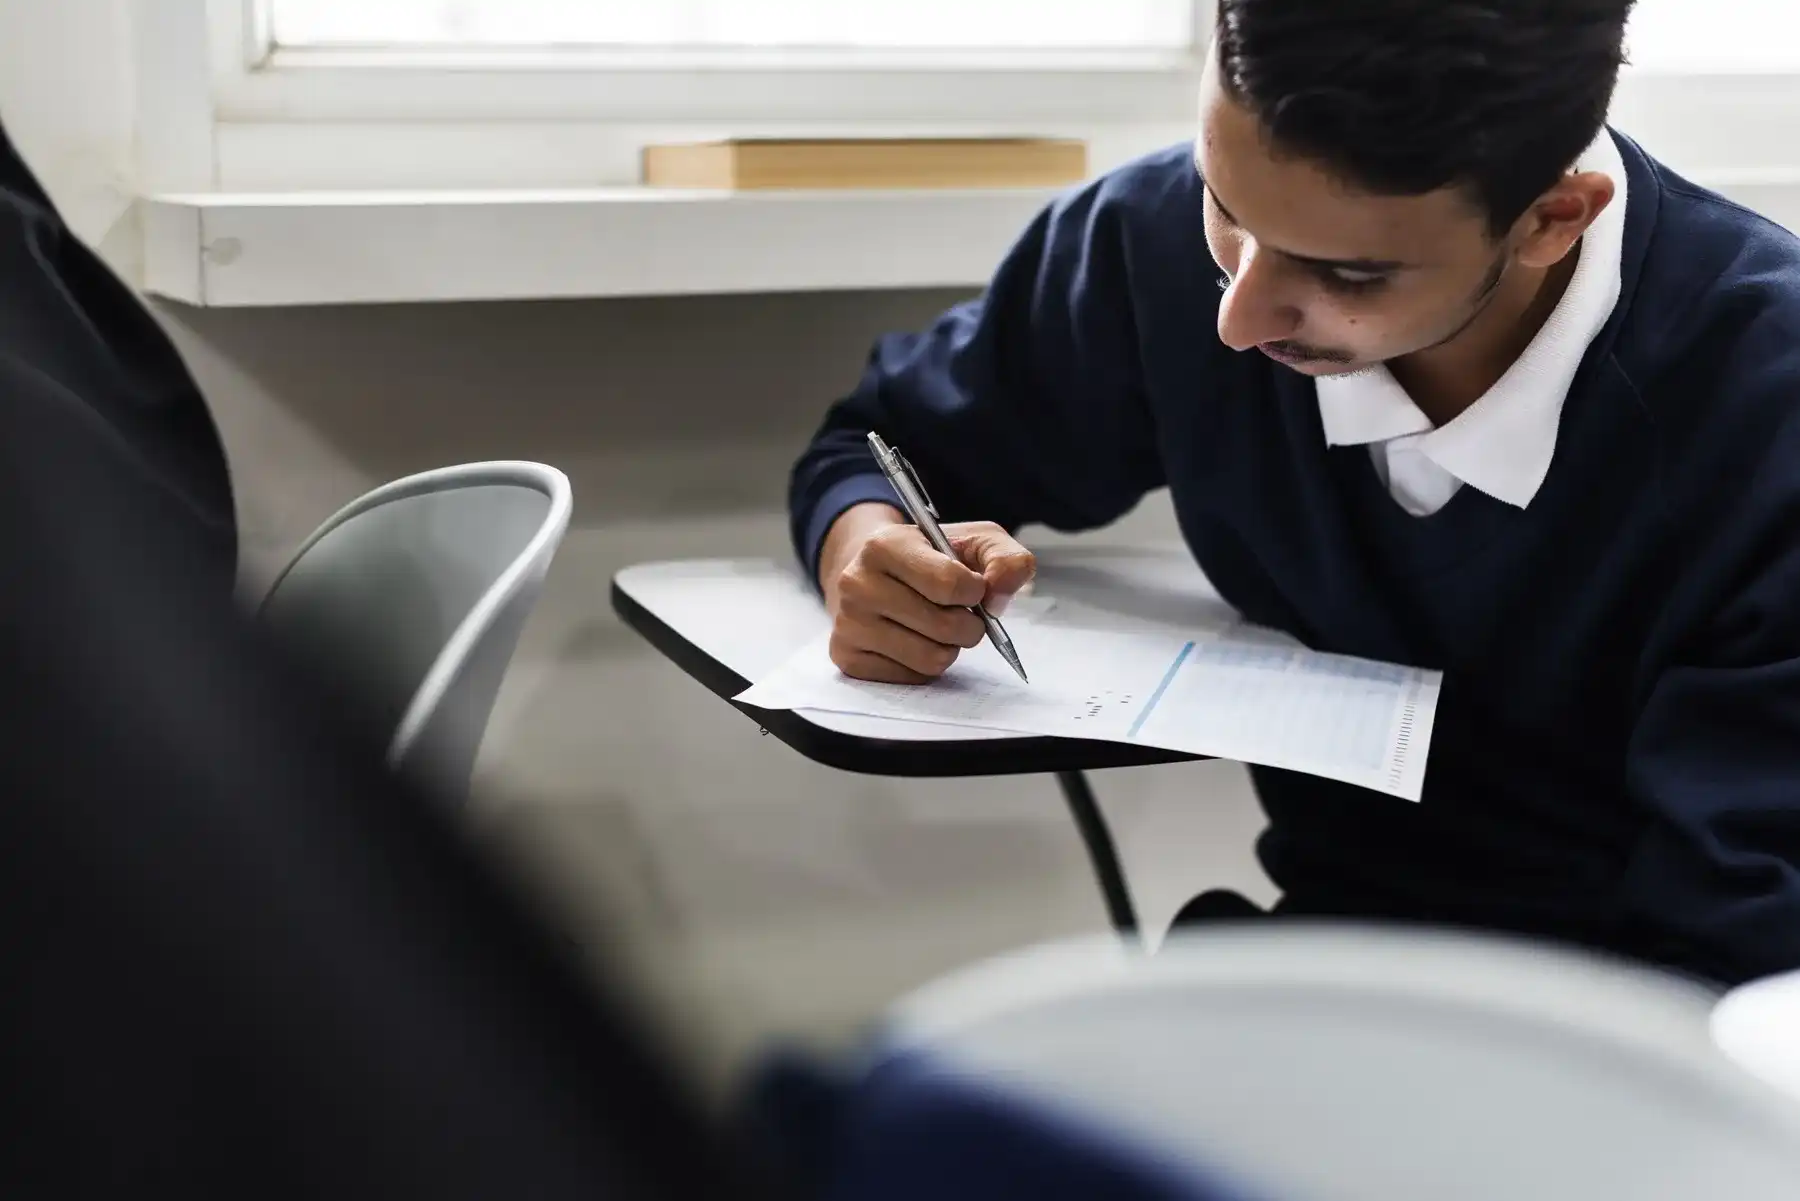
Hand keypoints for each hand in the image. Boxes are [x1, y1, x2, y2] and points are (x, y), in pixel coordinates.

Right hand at [821, 509, 1035, 683]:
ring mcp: (848, 623)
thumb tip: (1001, 594)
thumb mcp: (973, 541)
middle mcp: (857, 583)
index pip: (950, 584)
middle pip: (945, 627)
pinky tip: (915, 641)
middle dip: (970, 625)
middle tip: (963, 614)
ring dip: (950, 648)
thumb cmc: (930, 557)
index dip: (977, 591)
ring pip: (931, 659)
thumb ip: (1005, 559)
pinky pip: (913, 678)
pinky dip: (926, 665)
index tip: (973, 587)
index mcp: (885, 545)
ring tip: (939, 627)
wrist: (873, 571)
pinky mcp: (848, 657)